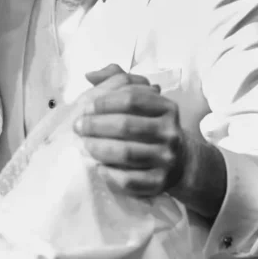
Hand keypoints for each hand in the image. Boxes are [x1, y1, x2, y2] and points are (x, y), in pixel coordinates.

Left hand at [74, 66, 187, 196]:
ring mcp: (167, 159)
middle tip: (78, 127)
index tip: (85, 108)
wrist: (179, 162)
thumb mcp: (141, 99)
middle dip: (95, 125)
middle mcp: (170, 132)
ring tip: (84, 145)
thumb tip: (89, 75)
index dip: (104, 102)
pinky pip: (130, 180)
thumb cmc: (150, 125)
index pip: (131, 99)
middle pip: (126, 125)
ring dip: (98, 148)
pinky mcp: (160, 183)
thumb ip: (116, 81)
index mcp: (166, 107)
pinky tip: (98, 167)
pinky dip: (109, 173)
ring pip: (126, 153)